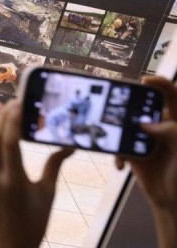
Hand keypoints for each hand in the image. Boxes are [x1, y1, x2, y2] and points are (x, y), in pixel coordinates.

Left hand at [0, 100, 73, 247]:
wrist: (10, 243)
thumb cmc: (34, 221)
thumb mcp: (47, 193)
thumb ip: (54, 165)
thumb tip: (70, 145)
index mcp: (14, 181)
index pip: (9, 141)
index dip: (12, 119)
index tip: (19, 104)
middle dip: (1, 116)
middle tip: (11, 103)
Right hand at [115, 76, 176, 246]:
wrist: (170, 202)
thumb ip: (171, 133)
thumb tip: (146, 123)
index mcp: (176, 122)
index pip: (171, 95)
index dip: (160, 84)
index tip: (145, 80)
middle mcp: (160, 126)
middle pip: (143, 106)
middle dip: (128, 104)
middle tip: (116, 104)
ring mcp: (145, 138)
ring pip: (126, 124)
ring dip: (116, 130)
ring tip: (110, 135)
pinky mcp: (132, 150)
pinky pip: (119, 145)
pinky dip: (116, 154)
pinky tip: (120, 165)